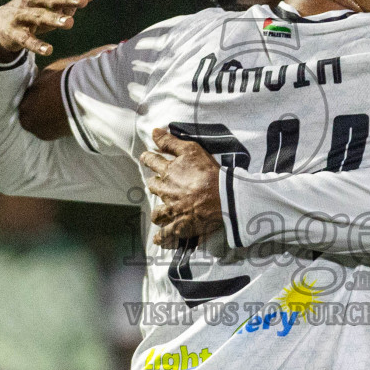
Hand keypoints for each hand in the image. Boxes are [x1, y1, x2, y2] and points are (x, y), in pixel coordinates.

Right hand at [0, 0, 105, 61]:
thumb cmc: (36, 11)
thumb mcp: (56, 3)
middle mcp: (32, 0)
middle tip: (84, 0)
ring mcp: (22, 16)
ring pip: (39, 17)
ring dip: (54, 19)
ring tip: (70, 22)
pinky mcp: (14, 34)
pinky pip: (26, 40)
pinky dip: (37, 45)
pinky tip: (49, 50)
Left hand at [141, 127, 223, 246]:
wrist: (223, 197)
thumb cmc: (209, 172)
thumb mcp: (191, 150)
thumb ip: (170, 142)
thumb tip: (153, 131)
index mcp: (168, 172)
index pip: (151, 161)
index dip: (148, 158)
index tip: (146, 157)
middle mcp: (166, 191)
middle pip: (153, 186)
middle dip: (155, 184)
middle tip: (161, 183)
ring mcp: (172, 210)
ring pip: (157, 212)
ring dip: (159, 211)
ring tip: (163, 210)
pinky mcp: (179, 226)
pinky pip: (166, 235)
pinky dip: (162, 238)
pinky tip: (161, 239)